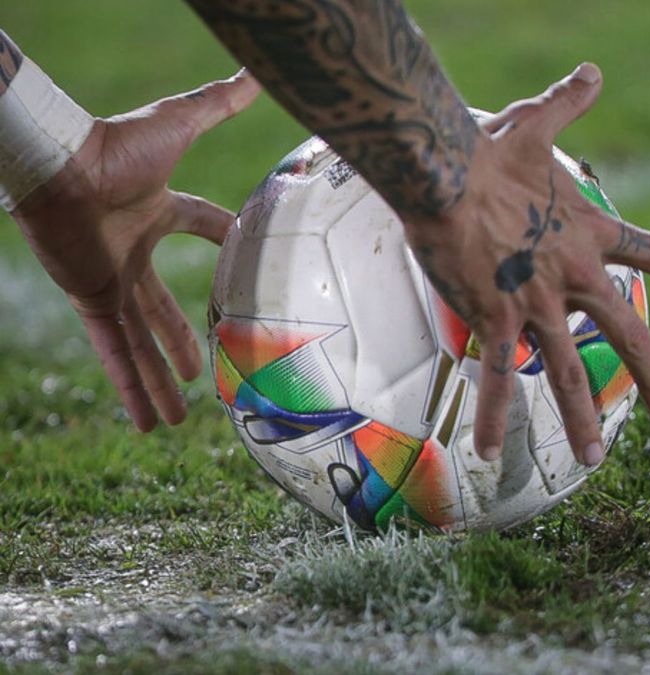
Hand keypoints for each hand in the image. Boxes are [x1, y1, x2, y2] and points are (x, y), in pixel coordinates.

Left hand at [12, 70, 259, 430]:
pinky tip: (145, 424)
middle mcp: (134, 249)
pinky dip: (129, 388)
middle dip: (180, 345)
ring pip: (141, 342)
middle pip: (164, 309)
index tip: (246, 253)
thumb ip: (219, 101)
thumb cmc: (118, 143)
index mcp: (157, 208)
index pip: (200, 225)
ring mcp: (113, 279)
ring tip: (174, 423)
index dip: (224, 235)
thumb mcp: (180, 123)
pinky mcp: (94, 299)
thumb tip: (256, 70)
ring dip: (157, 383)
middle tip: (201, 377)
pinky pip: (117, 353)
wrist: (61, 163)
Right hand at [404, 63, 649, 465]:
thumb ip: (569, 98)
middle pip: (626, 334)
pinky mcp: (497, 318)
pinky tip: (488, 453)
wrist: (448, 173)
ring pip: (567, 372)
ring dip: (581, 420)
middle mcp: (575, 277)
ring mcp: (539, 304)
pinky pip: (496, 375)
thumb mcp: (537, 122)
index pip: (648, 252)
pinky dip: (492, 414)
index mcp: (590, 234)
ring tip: (599, 460)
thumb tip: (592, 67)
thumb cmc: (489, 149)